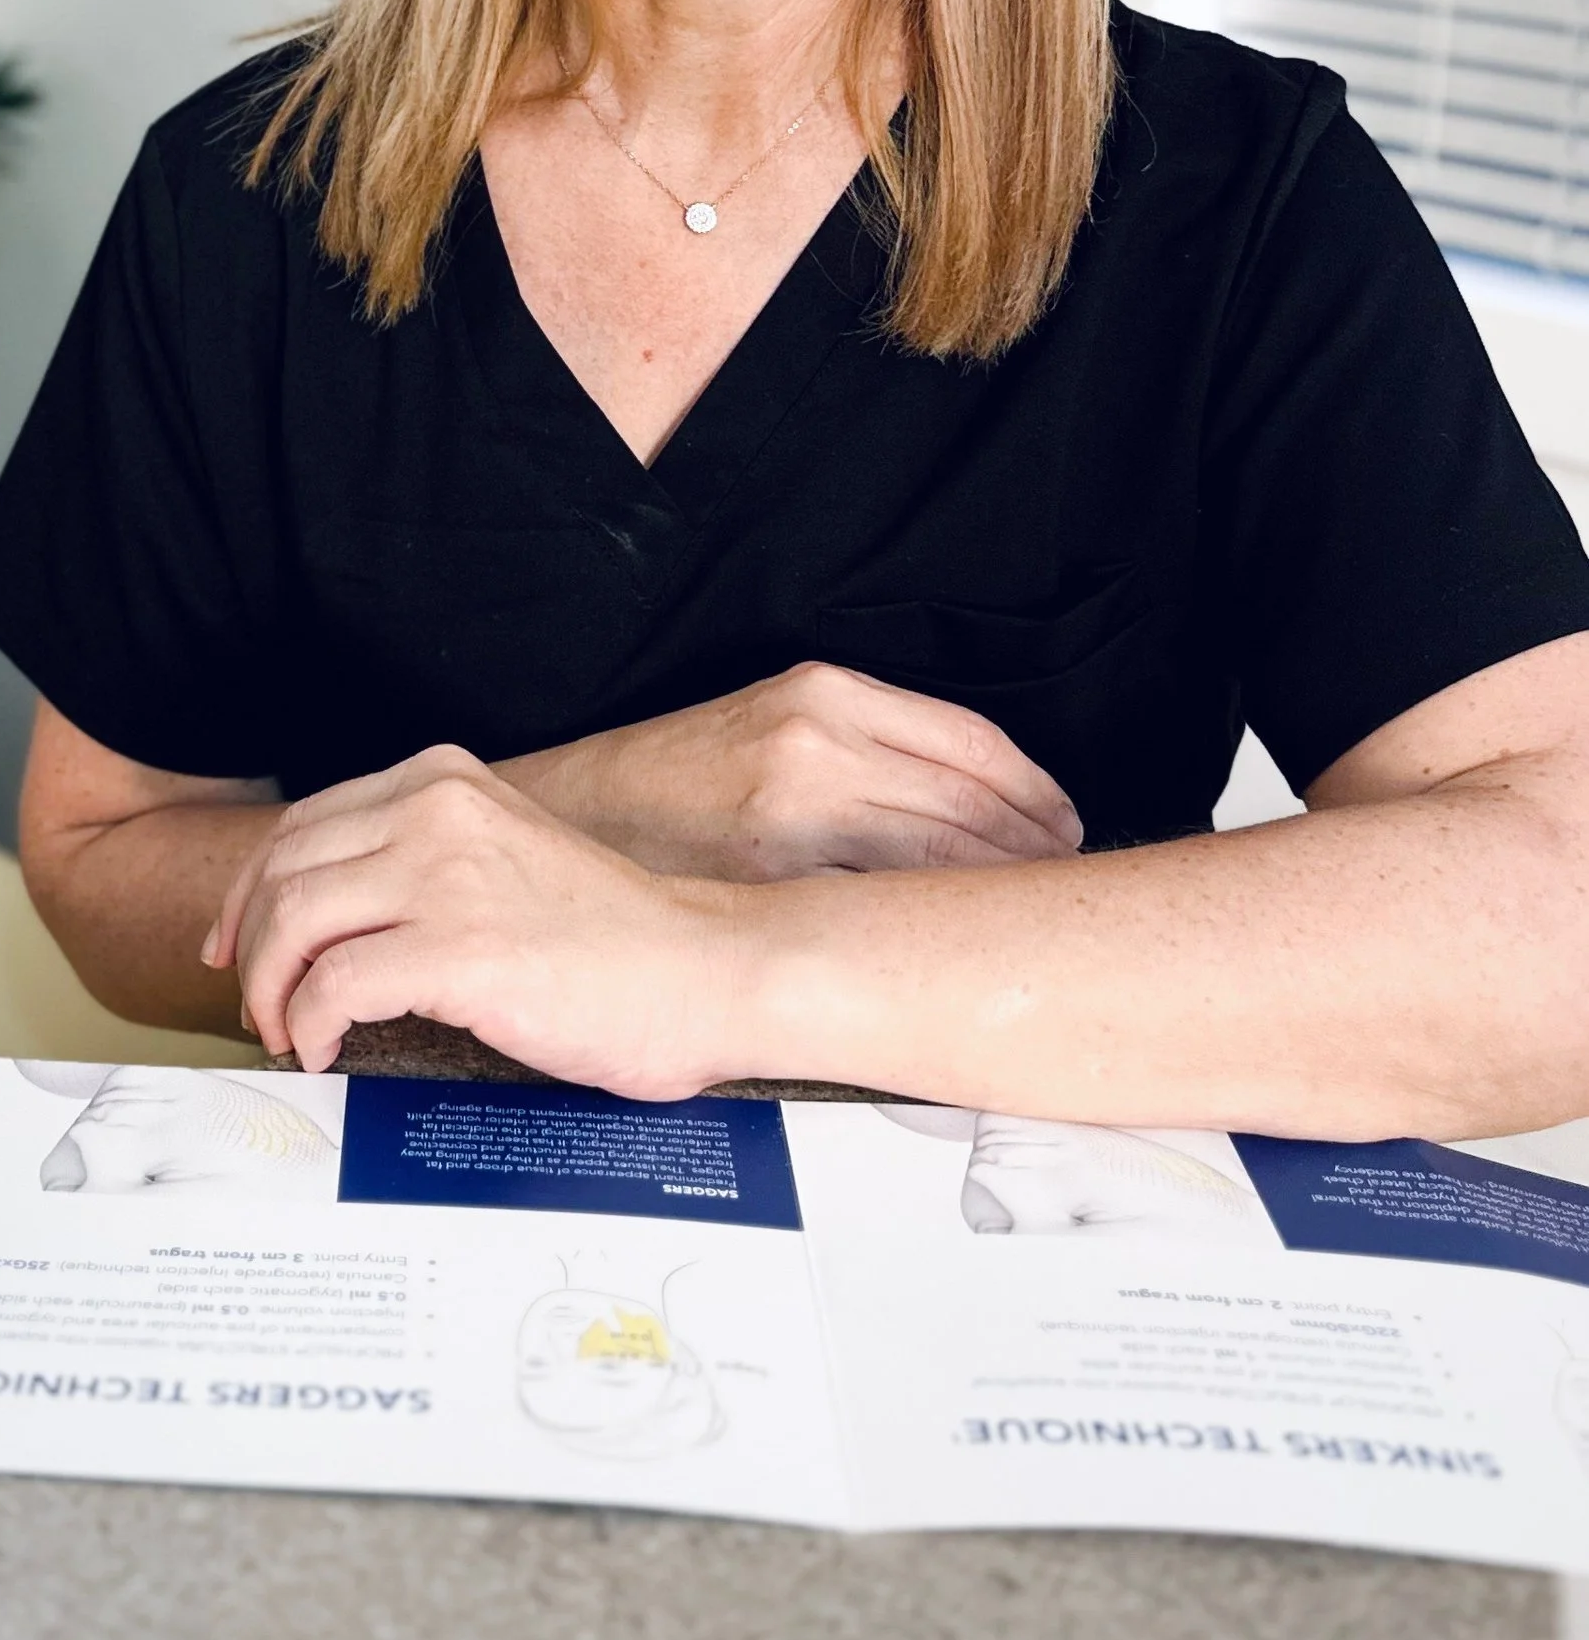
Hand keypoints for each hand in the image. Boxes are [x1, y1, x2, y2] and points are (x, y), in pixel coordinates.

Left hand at [202, 746, 737, 1092]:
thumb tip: (334, 914)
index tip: (235, 940)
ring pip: (294, 921)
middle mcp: (435, 811)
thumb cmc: (614, 937)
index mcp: (443, 781)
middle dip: (249, 945)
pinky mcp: (459, 950)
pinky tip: (325, 1048)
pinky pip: (334, 985)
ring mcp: (446, 876)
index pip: (302, 825)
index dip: (251, 891)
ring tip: (287, 1031)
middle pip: (283, 870)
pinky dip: (310, 1023)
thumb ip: (424, 859)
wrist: (702, 971)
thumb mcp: (503, 855)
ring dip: (270, 989)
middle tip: (253, 1002)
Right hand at [509, 662, 1081, 882]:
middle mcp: (818, 744)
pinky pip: (891, 909)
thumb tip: (973, 800)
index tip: (1064, 830)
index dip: (1040, 798)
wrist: (574, 824)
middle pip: (978, 805)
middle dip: (1039, 854)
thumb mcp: (770, 723)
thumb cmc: (669, 786)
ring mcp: (798, 816)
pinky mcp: (777, 881)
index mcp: (824, 694)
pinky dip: (940, 927)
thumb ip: (864, 746)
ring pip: (949, 859)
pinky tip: (954, 945)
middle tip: (1066, 886)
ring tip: (1027, 922)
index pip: (977, 746)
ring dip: (1006, 894)